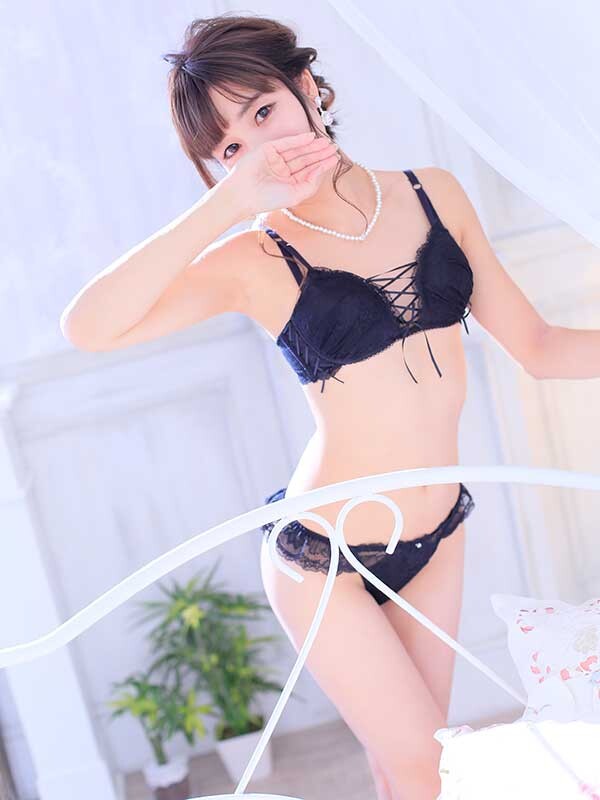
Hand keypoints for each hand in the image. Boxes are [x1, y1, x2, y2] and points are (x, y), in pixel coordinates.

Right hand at [223, 131, 340, 217]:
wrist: (244, 195)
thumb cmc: (268, 199)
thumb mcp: (296, 195)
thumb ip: (311, 183)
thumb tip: (323, 169)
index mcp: (288, 181)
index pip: (308, 171)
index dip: (322, 164)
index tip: (335, 158)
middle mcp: (283, 169)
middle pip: (305, 159)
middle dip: (319, 153)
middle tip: (334, 147)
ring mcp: (275, 158)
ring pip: (298, 150)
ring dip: (312, 146)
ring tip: (327, 143)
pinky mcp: (268, 149)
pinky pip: (287, 143)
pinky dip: (298, 139)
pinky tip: (311, 138)